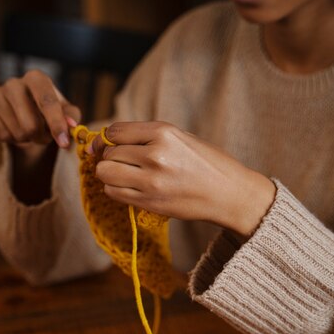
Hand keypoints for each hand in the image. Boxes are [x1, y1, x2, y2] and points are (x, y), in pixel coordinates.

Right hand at [0, 69, 80, 149]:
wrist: (24, 112)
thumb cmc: (50, 112)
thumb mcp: (67, 113)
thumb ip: (72, 118)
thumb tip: (70, 125)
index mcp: (36, 78)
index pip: (47, 102)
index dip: (56, 124)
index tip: (63, 143)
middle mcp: (14, 82)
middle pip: (30, 124)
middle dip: (41, 137)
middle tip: (43, 135)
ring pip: (17, 133)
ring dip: (27, 139)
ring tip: (29, 130)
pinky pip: (2, 135)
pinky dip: (12, 139)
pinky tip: (14, 129)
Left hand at [94, 121, 275, 238]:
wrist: (229, 193)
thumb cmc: (207, 163)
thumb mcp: (180, 137)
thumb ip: (147, 136)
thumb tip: (110, 140)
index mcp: (164, 132)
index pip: (115, 131)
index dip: (105, 139)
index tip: (105, 145)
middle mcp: (155, 154)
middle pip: (109, 154)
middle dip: (109, 158)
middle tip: (121, 163)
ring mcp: (151, 180)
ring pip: (106, 174)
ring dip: (109, 174)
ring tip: (123, 175)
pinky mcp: (150, 202)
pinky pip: (114, 193)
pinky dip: (115, 190)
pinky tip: (129, 188)